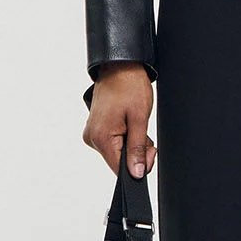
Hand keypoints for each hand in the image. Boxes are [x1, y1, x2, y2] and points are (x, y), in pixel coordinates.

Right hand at [84, 61, 155, 176]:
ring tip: (135, 124)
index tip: (149, 152)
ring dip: (131, 144)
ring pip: (117, 152)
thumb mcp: (139, 119)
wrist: (120, 67)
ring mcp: (92, 133)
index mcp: (101, 137)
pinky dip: (124, 138)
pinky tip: (128, 124)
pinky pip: (112, 143)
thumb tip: (136, 173)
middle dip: (136, 153)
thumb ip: (137, 149)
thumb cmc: (129, 86)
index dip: (137, 166)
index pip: (119, 169)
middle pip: (118, 162)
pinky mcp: (95, 129)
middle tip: (145, 134)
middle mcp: (92, 138)